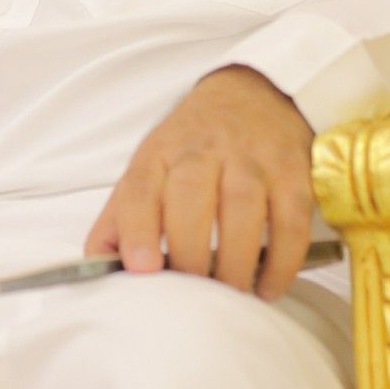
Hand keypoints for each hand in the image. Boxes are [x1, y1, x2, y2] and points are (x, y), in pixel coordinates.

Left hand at [81, 64, 315, 300]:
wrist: (254, 92)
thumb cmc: (194, 145)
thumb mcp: (151, 167)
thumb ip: (122, 216)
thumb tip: (96, 265)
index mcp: (160, 152)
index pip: (140, 186)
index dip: (137, 228)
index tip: (142, 268)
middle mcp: (204, 149)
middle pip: (191, 195)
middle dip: (189, 251)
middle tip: (192, 295)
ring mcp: (251, 157)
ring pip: (242, 206)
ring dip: (235, 259)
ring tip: (230, 295)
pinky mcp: (293, 171)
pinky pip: (291, 218)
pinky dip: (282, 259)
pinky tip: (268, 287)